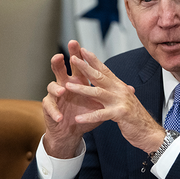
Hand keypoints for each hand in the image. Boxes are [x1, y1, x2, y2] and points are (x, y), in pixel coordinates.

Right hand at [42, 40, 103, 158]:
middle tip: (60, 55)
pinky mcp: (49, 108)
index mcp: (77, 81)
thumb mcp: (99, 104)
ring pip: (52, 86)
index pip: (77, 66)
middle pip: (59, 69)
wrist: (71, 132)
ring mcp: (55, 96)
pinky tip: (60, 116)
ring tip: (63, 90)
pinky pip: (50, 107)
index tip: (81, 46)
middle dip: (58, 62)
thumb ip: (111, 93)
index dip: (78, 55)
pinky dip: (54, 111)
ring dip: (57, 88)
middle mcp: (64, 85)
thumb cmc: (84, 114)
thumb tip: (130, 87)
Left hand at [64, 47, 164, 153]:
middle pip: (100, 76)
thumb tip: (112, 80)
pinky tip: (77, 118)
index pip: (105, 69)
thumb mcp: (125, 99)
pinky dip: (88, 116)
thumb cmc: (136, 117)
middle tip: (72, 58)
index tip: (82, 50)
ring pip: (98, 92)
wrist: (150, 132)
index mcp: (119, 86)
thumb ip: (117, 90)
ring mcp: (120, 101)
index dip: (93, 59)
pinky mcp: (120, 114)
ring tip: (67, 86)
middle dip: (85, 67)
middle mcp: (120, 90)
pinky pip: (101, 115)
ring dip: (81, 89)